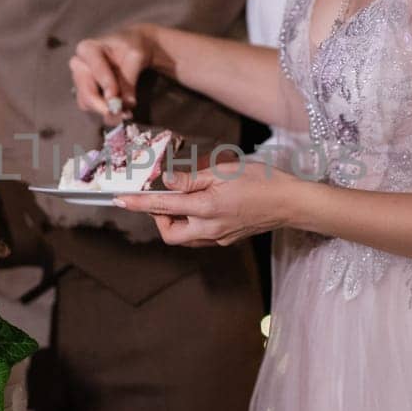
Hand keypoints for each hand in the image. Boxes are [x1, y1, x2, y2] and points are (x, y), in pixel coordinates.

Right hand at [70, 26, 156, 124]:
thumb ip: (129, 79)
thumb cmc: (131, 47)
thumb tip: (127, 104)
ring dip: (106, 111)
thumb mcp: (135, 57)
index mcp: (87, 49)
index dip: (107, 85)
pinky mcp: (83, 92)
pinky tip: (121, 111)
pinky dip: (106, 111)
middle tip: (121, 114)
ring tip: (126, 112)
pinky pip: (92, 108)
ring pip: (87, 103)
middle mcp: (78, 65)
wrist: (130, 49)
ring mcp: (79, 80)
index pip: (96, 70)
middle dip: (103, 106)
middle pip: (86, 92)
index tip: (117, 100)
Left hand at [114, 158, 303, 246]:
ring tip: (183, 200)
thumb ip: (191, 179)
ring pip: (185, 237)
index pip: (163, 206)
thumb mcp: (224, 171)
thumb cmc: (262, 180)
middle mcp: (210, 229)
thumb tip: (166, 181)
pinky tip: (201, 207)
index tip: (120, 200)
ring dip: (176, 222)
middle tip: (162, 199)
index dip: (138, 203)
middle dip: (159, 219)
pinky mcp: (228, 240)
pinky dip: (192, 224)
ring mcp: (219, 238)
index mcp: (206, 208)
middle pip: (170, 234)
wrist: (291, 203)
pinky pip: (200, 237)